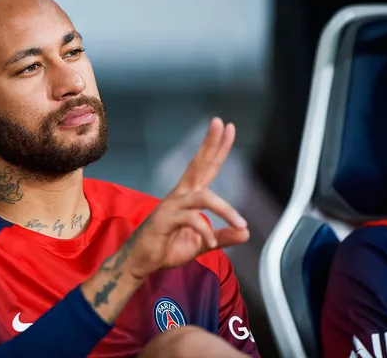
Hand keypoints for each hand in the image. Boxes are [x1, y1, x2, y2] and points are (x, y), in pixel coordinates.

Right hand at [120, 118, 248, 280]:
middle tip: (222, 124)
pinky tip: (210, 243)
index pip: (206, 167)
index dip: (217, 148)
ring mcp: (171, 206)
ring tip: (240, 223)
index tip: (228, 128)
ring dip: (225, 209)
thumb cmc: (167, 249)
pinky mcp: (165, 219)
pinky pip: (192, 220)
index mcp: (189, 196)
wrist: (141, 262)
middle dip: (211, 144)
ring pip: (203, 197)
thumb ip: (223, 237)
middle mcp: (180, 195)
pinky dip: (206, 232)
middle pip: (198, 165)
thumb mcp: (201, 244)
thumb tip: (245, 233)